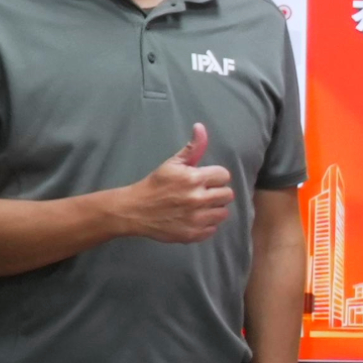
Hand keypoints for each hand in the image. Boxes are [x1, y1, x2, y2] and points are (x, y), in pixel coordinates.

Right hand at [115, 124, 236, 244]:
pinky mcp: (193, 234)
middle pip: (227, 195)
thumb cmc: (155, 184)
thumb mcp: (172, 163)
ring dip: (214, 209)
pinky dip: (207, 224)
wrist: (135, 210)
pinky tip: (195, 218)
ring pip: (223, 213)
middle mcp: (198, 199)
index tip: (205, 179)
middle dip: (217, 192)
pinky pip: (213, 229)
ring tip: (200, 206)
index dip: (215, 176)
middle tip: (203, 193)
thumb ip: (192, 148)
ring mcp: (196, 219)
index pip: (224, 176)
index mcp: (194, 178)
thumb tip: (201, 127)